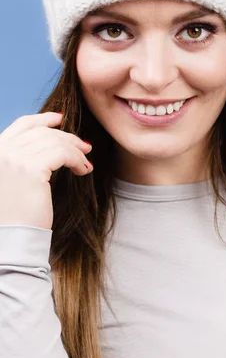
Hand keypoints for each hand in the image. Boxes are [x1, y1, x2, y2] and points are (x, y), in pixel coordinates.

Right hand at [0, 112, 92, 229]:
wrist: (11, 239)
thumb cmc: (15, 214)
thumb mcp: (13, 178)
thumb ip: (23, 158)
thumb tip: (51, 139)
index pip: (22, 125)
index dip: (43, 119)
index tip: (61, 120)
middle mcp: (1, 152)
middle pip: (42, 133)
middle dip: (67, 137)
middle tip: (85, 147)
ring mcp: (14, 159)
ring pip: (55, 142)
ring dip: (75, 150)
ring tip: (86, 162)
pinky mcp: (31, 169)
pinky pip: (63, 154)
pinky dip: (77, 159)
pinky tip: (84, 170)